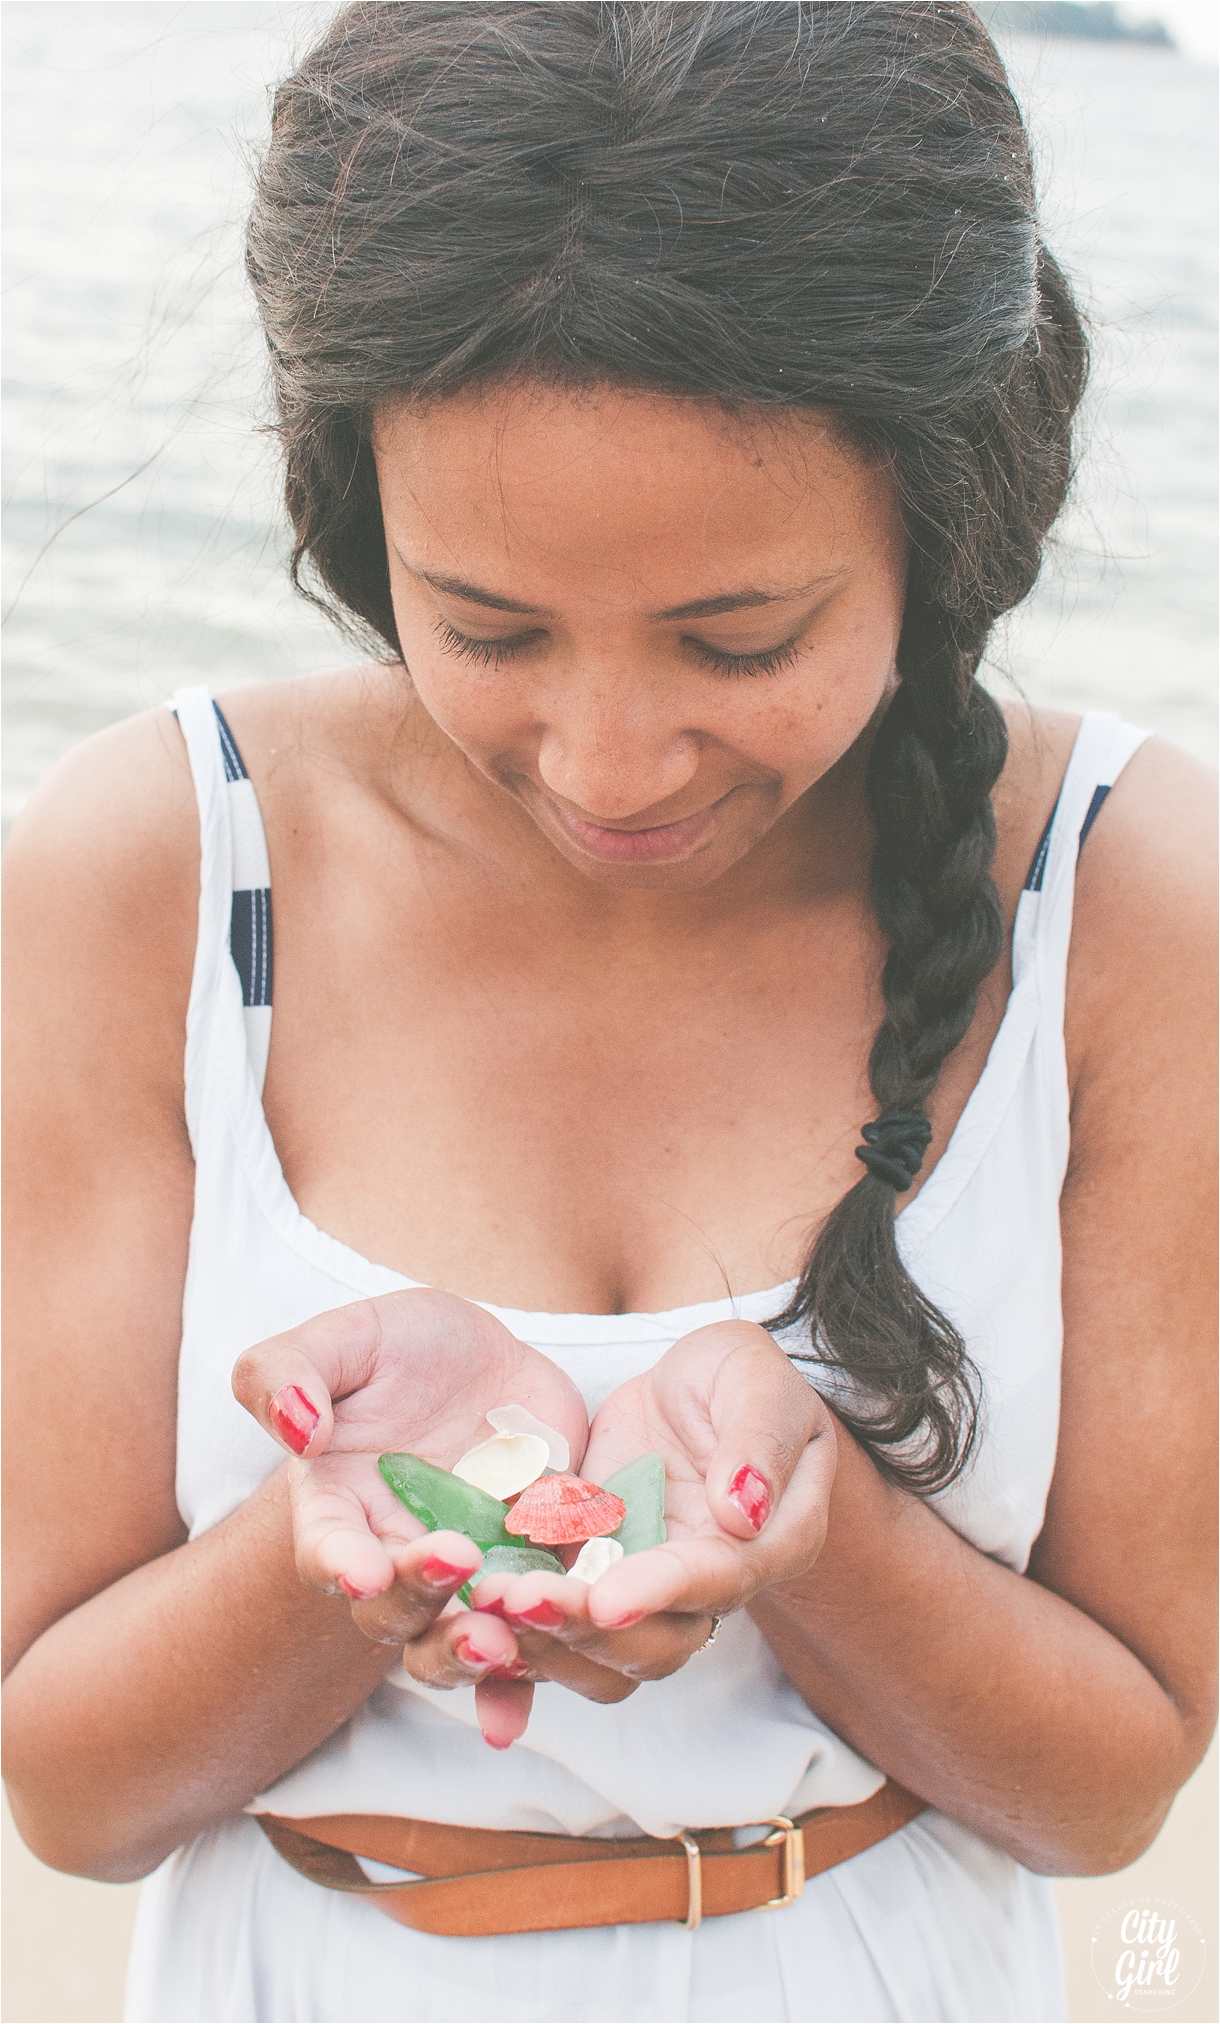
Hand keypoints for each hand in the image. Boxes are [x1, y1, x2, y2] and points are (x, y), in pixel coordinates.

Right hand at [232, 1287, 589, 1745]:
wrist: (486, 1364)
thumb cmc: (398, 1352)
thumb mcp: (345, 1338)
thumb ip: (290, 1371)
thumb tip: (297, 1429)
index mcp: (339, 1507)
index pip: (326, 1547)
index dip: (338, 1562)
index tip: (359, 1569)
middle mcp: (397, 1558)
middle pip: (393, 1611)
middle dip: (418, 1600)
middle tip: (454, 1564)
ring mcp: (469, 1578)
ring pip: (459, 1642)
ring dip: (474, 1652)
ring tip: (499, 1638)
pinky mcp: (533, 1576)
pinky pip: (534, 1638)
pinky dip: (532, 1675)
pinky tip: (525, 1709)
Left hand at [467, 1319, 834, 1701]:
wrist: (688, 1384)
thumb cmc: (737, 1374)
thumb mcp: (754, 1378)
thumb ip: (758, 1439)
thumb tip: (742, 1512)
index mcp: (774, 1540)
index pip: (720, 1579)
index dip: (664, 1591)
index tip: (606, 1599)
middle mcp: (713, 1583)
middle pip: (660, 1642)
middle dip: (589, 1631)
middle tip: (521, 1600)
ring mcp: (649, 1586)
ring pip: (606, 1651)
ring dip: (549, 1639)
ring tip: (490, 1603)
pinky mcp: (595, 1574)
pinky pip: (562, 1620)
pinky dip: (522, 1627)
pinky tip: (474, 1610)